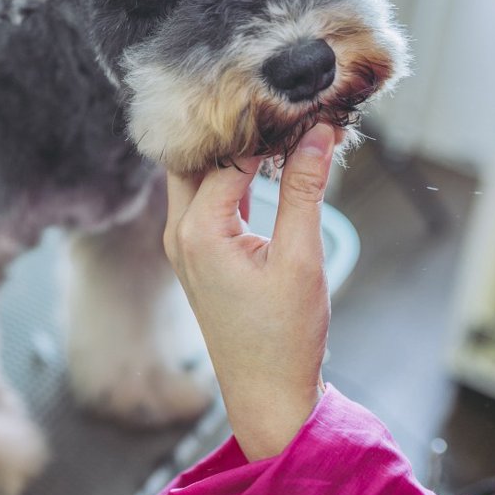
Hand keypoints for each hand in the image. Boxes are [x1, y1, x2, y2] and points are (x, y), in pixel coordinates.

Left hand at [164, 124, 339, 460]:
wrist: (267, 393)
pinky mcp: (197, 254)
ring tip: (277, 125)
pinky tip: (266, 162)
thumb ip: (304, 189)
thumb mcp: (300, 258)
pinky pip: (207, 200)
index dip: (264, 127)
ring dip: (233, 153)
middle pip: (195, 159)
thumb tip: (316, 133)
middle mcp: (179, 232)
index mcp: (197, 231)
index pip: (226, 156)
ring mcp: (184, 244)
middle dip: (234, 130)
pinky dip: (233, 178)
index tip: (295, 101)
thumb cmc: (284, 337)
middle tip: (275, 103)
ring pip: (198, 177)